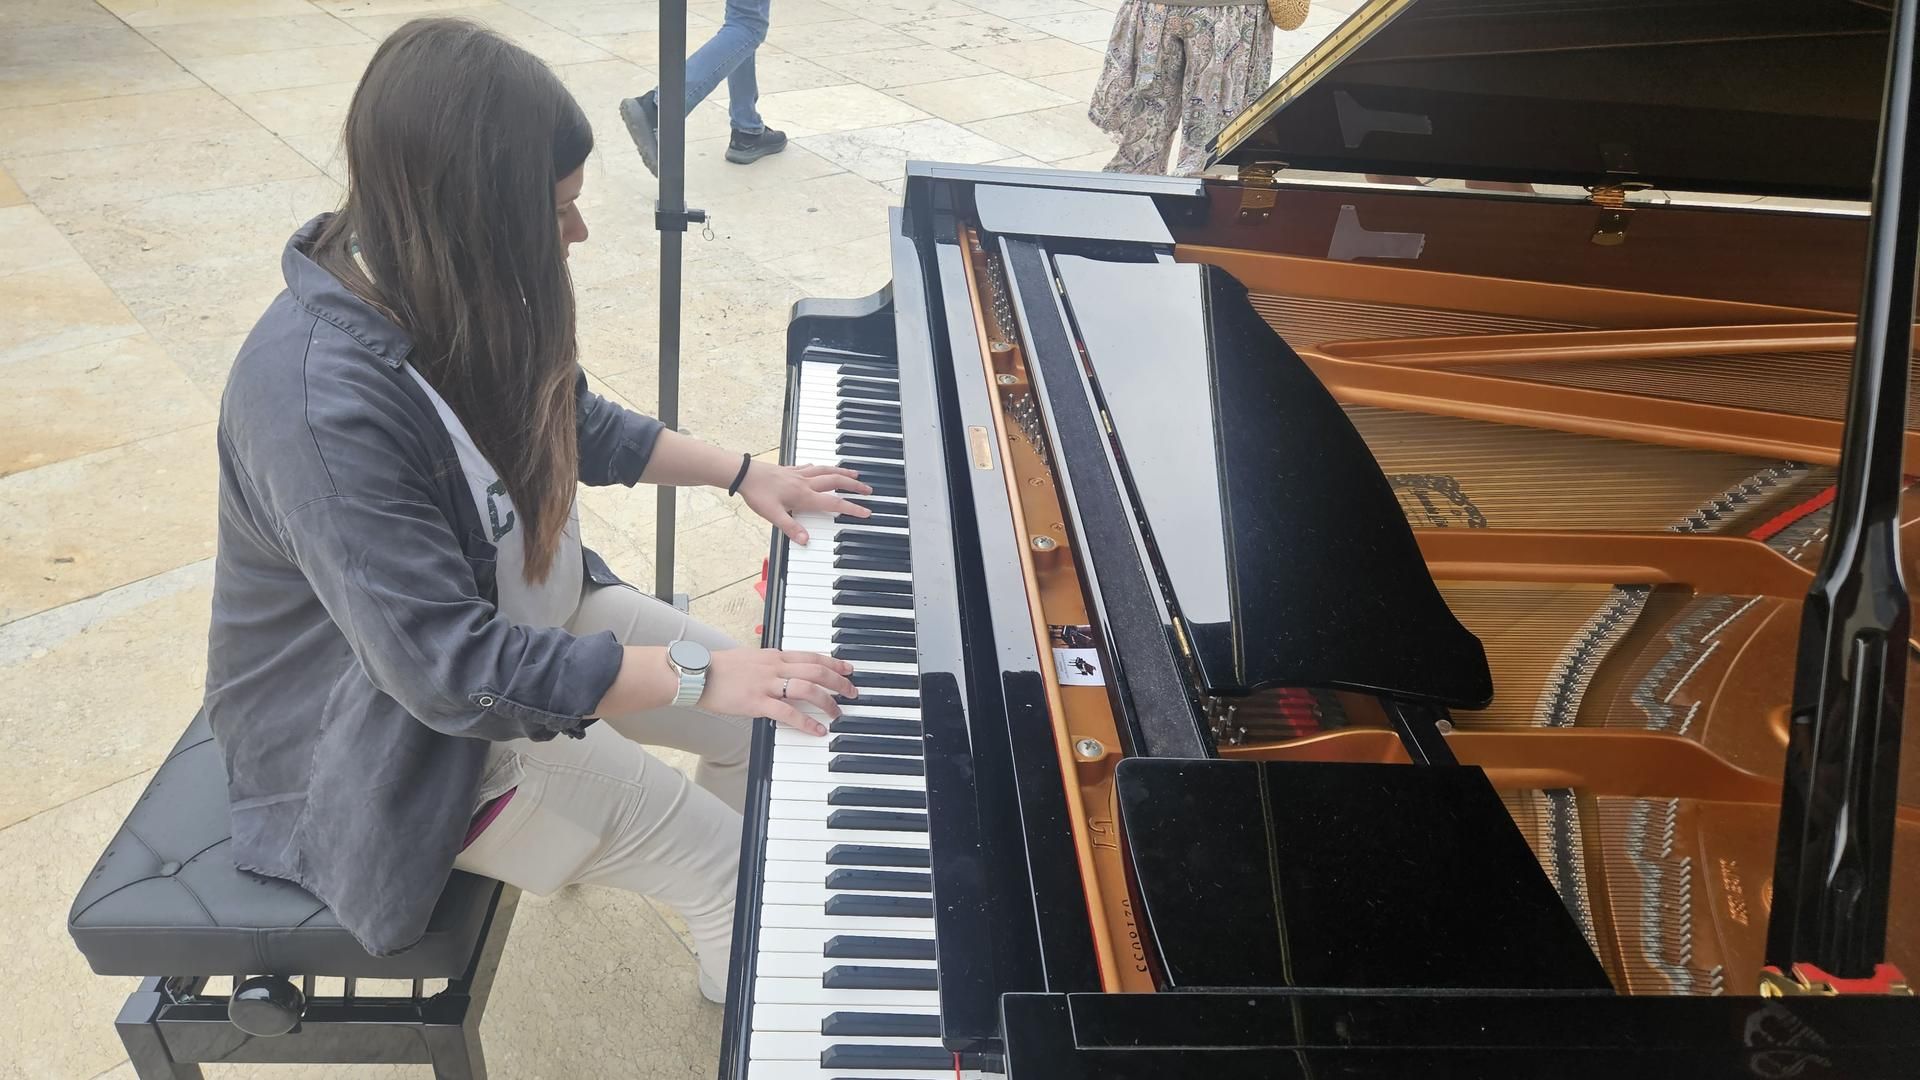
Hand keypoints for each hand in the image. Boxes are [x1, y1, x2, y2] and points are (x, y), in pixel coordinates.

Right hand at [698, 647, 857, 735]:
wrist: (697, 673)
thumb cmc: (720, 668)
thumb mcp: (750, 658)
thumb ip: (770, 664)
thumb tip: (785, 671)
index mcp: (774, 655)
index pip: (811, 655)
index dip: (833, 662)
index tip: (848, 669)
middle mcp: (774, 666)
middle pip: (816, 669)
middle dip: (838, 681)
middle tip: (852, 691)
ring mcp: (766, 683)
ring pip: (807, 688)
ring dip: (827, 701)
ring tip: (838, 712)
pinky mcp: (756, 702)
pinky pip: (788, 712)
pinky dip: (806, 722)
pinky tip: (817, 730)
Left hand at [738, 462, 872, 545]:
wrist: (744, 473)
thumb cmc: (757, 493)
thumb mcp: (773, 515)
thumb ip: (791, 528)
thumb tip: (805, 540)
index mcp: (804, 496)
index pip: (833, 504)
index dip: (852, 508)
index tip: (866, 511)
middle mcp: (805, 483)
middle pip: (836, 482)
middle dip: (854, 486)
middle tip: (868, 490)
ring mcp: (799, 474)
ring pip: (827, 471)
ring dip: (842, 473)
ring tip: (854, 474)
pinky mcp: (791, 470)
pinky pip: (812, 467)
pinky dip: (822, 467)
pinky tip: (822, 467)